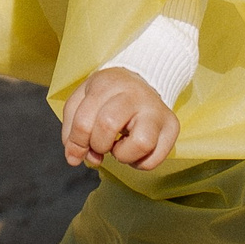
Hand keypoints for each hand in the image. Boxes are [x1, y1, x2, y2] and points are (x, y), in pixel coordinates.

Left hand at [62, 67, 178, 169]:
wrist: (144, 80)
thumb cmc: (108, 96)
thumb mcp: (82, 100)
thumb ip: (72, 129)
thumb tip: (75, 158)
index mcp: (107, 84)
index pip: (84, 121)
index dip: (76, 143)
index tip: (77, 150)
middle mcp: (134, 95)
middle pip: (108, 126)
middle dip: (98, 145)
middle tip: (101, 143)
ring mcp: (156, 110)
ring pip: (141, 143)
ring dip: (122, 155)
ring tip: (119, 146)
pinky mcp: (172, 126)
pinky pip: (154, 159)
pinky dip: (139, 163)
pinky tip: (133, 150)